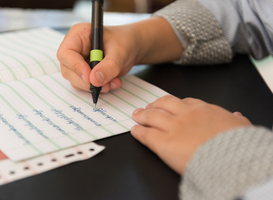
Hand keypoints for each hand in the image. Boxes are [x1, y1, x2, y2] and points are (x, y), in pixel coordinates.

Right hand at [57, 23, 138, 92]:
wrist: (131, 47)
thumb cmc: (124, 41)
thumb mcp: (120, 51)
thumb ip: (109, 66)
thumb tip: (94, 80)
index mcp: (78, 35)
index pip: (66, 53)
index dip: (76, 67)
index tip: (90, 78)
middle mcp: (75, 49)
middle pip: (68, 70)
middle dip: (86, 82)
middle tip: (104, 85)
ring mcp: (78, 62)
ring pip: (77, 81)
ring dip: (95, 86)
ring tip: (114, 82)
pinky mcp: (85, 73)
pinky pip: (86, 85)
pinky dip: (100, 87)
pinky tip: (113, 82)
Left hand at [131, 95, 251, 174]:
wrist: (231, 158)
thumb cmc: (237, 144)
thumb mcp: (241, 127)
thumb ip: (236, 120)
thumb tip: (236, 116)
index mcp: (204, 110)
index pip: (185, 102)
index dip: (174, 104)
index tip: (169, 105)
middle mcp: (186, 114)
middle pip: (164, 104)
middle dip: (154, 104)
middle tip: (147, 106)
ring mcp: (173, 127)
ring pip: (152, 116)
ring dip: (143, 114)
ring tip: (136, 115)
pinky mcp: (164, 143)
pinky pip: (146, 134)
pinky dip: (138, 131)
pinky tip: (134, 130)